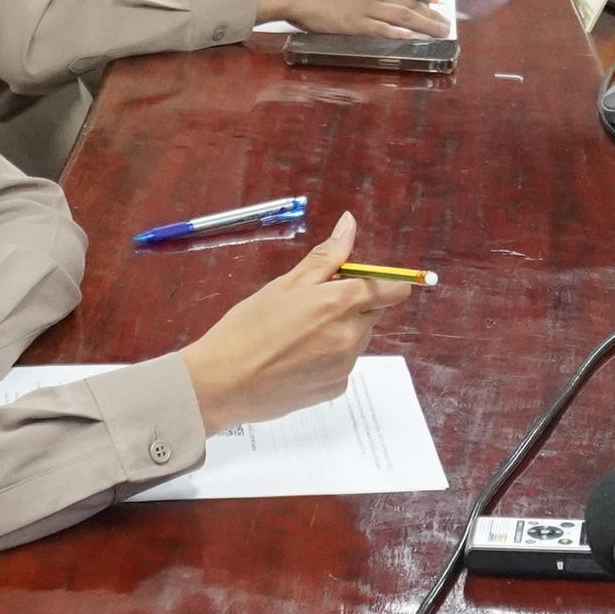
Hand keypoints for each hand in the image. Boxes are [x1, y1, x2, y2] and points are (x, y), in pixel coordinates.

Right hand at [180, 215, 416, 432]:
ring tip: (297, 337)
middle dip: (351, 306)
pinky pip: (342, 366)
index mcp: (341, 303)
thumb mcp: (286, 284)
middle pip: (371, 313)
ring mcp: (345, 366)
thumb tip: (350, 224)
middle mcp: (352, 335)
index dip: (381, 283)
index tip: (357, 282)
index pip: (393, 290)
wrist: (221, 383)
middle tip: (309, 308)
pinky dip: (327, 360)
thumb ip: (327, 256)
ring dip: (339, 332)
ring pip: (356, 340)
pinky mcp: (335, 390)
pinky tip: (296, 360)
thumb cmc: (248, 327)